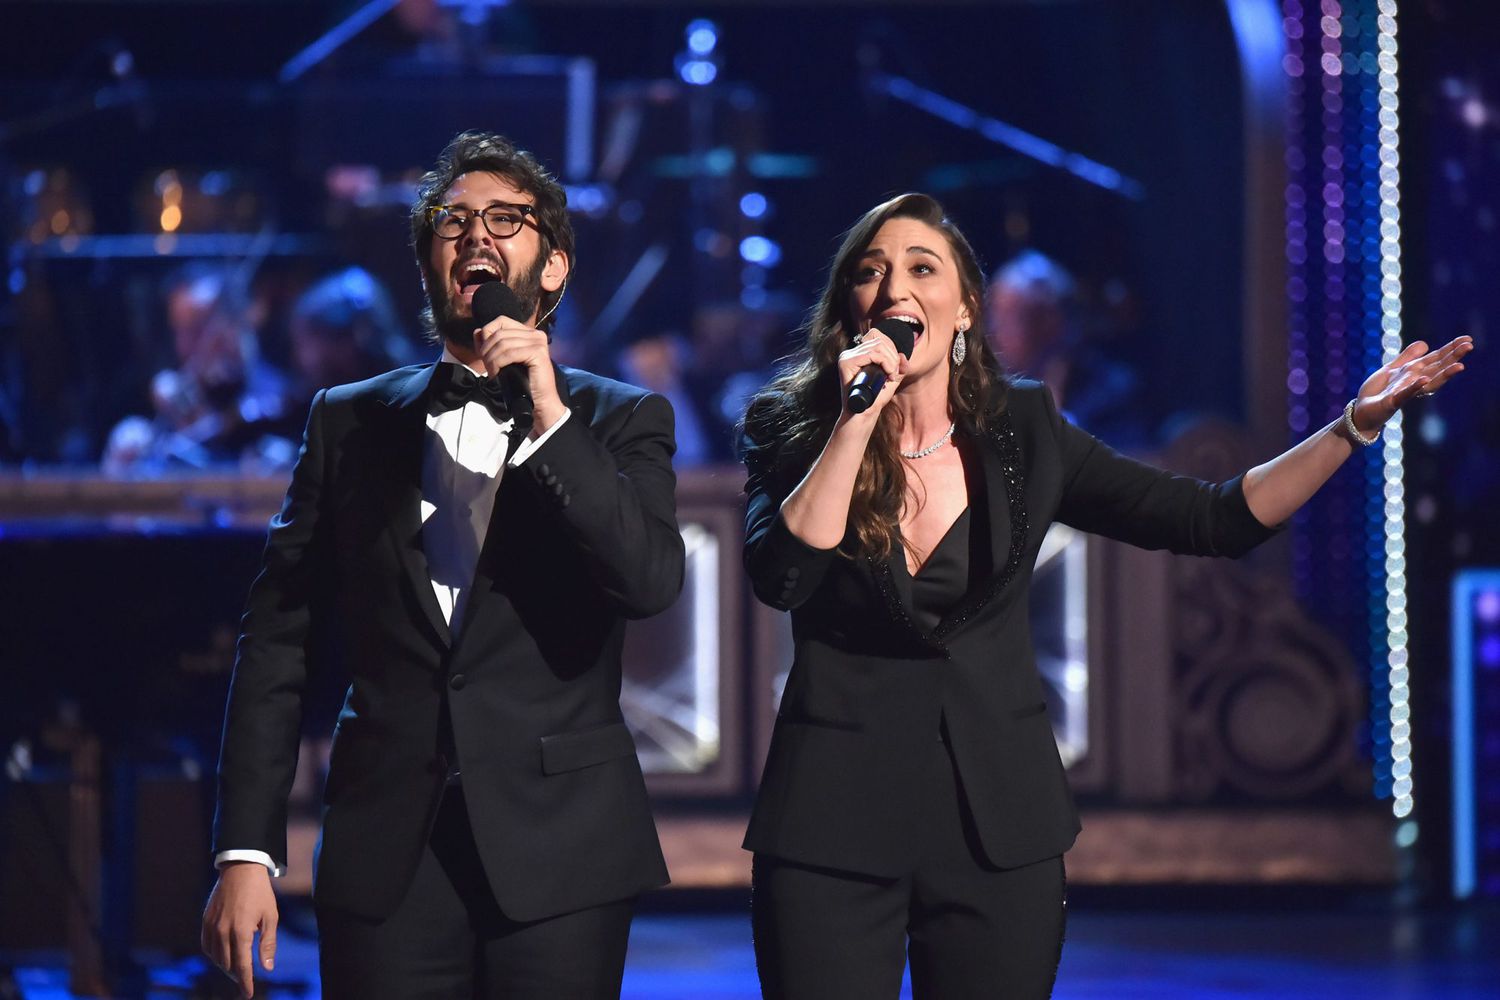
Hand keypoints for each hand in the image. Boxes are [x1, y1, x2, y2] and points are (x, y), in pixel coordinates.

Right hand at [202, 861, 277, 998]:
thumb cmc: (260, 893)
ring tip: (237, 969)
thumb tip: (267, 968)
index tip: (248, 994)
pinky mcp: (205, 921)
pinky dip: (215, 955)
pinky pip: (207, 946)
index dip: (246, 982)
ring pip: (216, 958)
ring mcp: (211, 927)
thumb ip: (268, 944)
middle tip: (246, 981)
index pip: (242, 966)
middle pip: (227, 964)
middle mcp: (223, 932)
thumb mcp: (270, 917)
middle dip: (237, 975)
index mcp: (241, 932)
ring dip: (226, 967)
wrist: (241, 870)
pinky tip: (223, 956)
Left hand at [475, 317, 565, 432]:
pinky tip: (497, 373)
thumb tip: (477, 331)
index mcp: (529, 333)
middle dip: (487, 350)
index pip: (501, 321)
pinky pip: (509, 353)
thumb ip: (492, 344)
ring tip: (492, 372)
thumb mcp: (503, 360)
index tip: (483, 353)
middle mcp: (535, 334)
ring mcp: (538, 342)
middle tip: (487, 367)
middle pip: (499, 333)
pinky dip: (498, 363)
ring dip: (491, 359)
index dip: (487, 334)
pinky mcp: (538, 353)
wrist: (539, 403)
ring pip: (502, 343)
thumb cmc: (522, 383)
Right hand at [837, 325, 907, 420]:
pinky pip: (871, 354)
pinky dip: (885, 362)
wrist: (863, 415)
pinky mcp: (846, 363)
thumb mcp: (891, 380)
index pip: (876, 336)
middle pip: (878, 339)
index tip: (893, 366)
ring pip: (877, 345)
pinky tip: (887, 374)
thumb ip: (899, 368)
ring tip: (891, 376)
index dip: (890, 346)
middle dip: (892, 355)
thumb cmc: (874, 399)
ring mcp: (846, 357)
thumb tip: (903, 355)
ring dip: (890, 360)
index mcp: (858, 354)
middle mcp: (850, 353)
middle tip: (894, 374)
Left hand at [1350, 336, 1472, 434]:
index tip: (1467, 339)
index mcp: (1413, 372)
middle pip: (1437, 368)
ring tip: (1459, 366)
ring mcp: (1404, 392)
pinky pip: (1405, 394)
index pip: (1436, 359)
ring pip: (1429, 382)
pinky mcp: (1392, 401)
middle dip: (1453, 357)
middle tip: (1469, 346)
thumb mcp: (1392, 369)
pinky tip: (1424, 379)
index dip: (1451, 348)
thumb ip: (1408, 357)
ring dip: (1444, 375)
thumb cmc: (1377, 392)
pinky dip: (1414, 387)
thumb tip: (1425, 343)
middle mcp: (1413, 382)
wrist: (1361, 412)